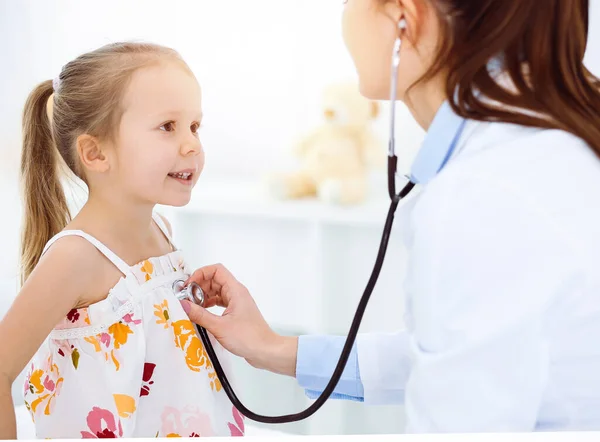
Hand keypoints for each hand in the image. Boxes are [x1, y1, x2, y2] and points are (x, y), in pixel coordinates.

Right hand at [182, 264, 297, 376]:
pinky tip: (201, 313)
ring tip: (192, 307)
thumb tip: (183, 305)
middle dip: (199, 286)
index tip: (189, 285)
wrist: (265, 350)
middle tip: (187, 298)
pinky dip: (209, 305)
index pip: (216, 270)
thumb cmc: (249, 337)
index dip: (201, 274)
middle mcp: (237, 293)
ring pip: (216, 291)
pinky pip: (219, 302)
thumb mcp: (219, 326)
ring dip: (203, 296)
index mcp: (235, 290)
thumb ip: (199, 315)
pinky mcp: (235, 312)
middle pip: (214, 280)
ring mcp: (237, 302)